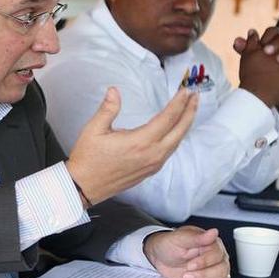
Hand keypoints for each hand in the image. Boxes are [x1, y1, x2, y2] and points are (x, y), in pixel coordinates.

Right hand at [66, 86, 197, 204]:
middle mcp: (152, 154)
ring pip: (177, 142)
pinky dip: (176, 137)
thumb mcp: (94, 130)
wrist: (83, 187)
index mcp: (140, 142)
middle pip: (180, 130)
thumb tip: (114, 90)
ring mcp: (153, 164)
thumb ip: (108, 109)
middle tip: (195, 96)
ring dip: (185, 124)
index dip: (178, 102)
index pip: (168, 118)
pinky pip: (170, 151)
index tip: (185, 90)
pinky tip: (175, 131)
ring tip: (188, 110)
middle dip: (190, 111)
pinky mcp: (150, 171)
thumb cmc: (87, 159)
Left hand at [143, 225, 230, 277]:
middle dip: (203, 276)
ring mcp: (215, 269)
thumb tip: (213, 232)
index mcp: (211, 244)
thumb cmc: (169, 245)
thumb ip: (196, 238)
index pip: (217, 255)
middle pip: (222, 270)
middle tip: (186, 275)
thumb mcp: (178, 239)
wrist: (161, 256)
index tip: (190, 265)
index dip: (204, 262)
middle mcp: (217, 257)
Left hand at [233, 27, 278, 108]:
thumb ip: (246, 48)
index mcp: (275, 40)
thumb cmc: (257, 72)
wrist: (265, 90)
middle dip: (278, 43)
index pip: (275, 31)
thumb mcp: (250, 60)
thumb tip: (241, 37)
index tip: (261, 45)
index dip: (268, 36)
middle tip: (267, 52)